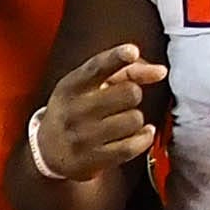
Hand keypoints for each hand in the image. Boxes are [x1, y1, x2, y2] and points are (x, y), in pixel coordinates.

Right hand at [30, 40, 166, 179]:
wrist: (48, 150)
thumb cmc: (77, 109)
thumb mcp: (90, 85)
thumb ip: (126, 71)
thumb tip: (160, 71)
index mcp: (72, 86)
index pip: (96, 67)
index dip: (116, 58)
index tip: (132, 51)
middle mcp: (75, 110)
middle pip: (129, 93)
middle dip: (134, 94)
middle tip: (123, 100)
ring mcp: (83, 136)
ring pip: (134, 119)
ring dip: (136, 119)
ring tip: (123, 121)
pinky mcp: (92, 159)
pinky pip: (132, 146)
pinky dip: (143, 138)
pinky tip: (140, 135)